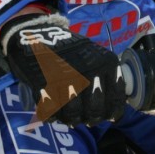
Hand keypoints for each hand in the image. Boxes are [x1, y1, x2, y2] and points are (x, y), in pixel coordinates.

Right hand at [1, 14, 125, 124]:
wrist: (38, 34)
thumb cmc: (71, 50)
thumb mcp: (95, 56)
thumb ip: (106, 77)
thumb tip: (113, 108)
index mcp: (106, 63)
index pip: (116, 98)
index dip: (112, 113)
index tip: (108, 117)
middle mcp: (90, 71)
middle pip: (94, 111)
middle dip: (90, 119)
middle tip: (84, 118)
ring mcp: (66, 78)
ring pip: (72, 115)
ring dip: (70, 119)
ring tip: (68, 115)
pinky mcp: (44, 84)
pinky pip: (51, 112)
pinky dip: (52, 115)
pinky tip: (53, 110)